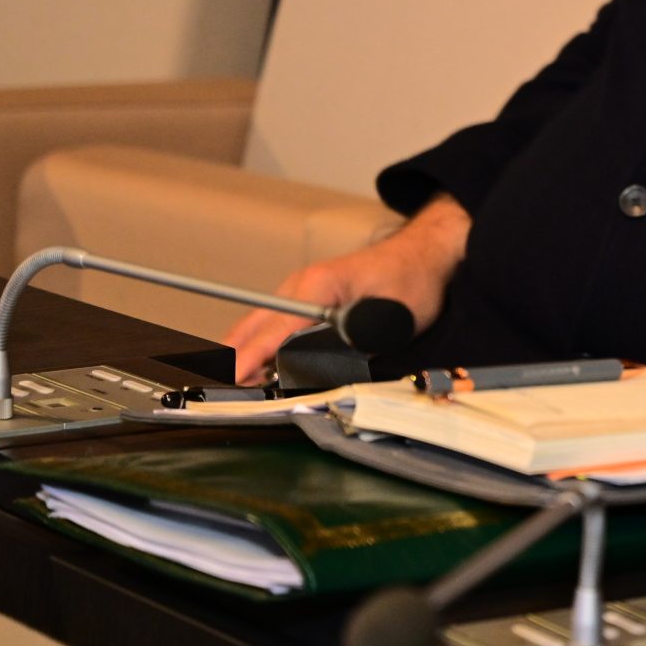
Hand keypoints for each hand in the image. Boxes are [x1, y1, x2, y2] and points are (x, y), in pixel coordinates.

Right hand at [222, 196, 469, 383]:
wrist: (424, 252)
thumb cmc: (412, 278)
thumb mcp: (393, 314)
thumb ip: (358, 337)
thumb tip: (326, 358)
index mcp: (318, 286)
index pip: (275, 328)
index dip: (252, 357)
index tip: (232, 378)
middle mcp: (299, 286)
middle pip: (253, 327)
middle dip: (234, 359)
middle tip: (222, 393)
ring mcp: (299, 291)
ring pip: (258, 325)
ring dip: (243, 354)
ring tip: (231, 386)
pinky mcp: (305, 300)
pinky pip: (271, 324)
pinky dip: (257, 345)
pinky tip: (255, 368)